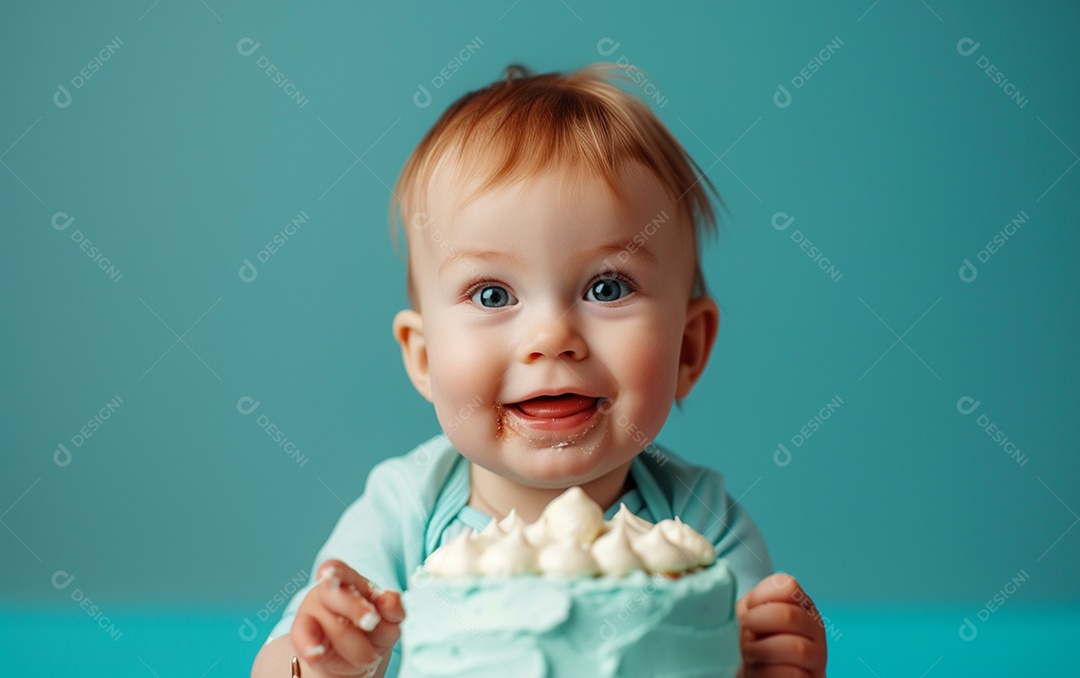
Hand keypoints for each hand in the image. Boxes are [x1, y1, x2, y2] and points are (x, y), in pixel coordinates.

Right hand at [290, 560, 405, 676]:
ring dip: (355, 646)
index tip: (333, 578)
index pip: (338, 570)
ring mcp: (311, 615)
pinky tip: (317, 653)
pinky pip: (302, 639)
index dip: (335, 573)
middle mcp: (325, 594)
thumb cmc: (372, 633)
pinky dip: (310, 646)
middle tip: (372, 622)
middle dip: (355, 609)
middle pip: (333, 594)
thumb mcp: (388, 621)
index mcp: (348, 580)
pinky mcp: (302, 637)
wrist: (354, 662)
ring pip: (332, 625)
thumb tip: (388, 599)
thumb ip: (392, 609)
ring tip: (368, 658)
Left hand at [736, 573, 826, 677]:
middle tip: (744, 630)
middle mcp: (813, 628)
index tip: (746, 610)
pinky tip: (759, 671)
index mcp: (799, 605)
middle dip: (758, 622)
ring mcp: (817, 657)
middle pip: (791, 616)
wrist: (758, 676)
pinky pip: (795, 675)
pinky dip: (770, 672)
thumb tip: (729, 595)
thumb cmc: (753, 646)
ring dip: (764, 650)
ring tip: (749, 653)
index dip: (760, 596)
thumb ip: (749, 604)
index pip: (787, 586)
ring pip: (798, 648)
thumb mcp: (748, 618)